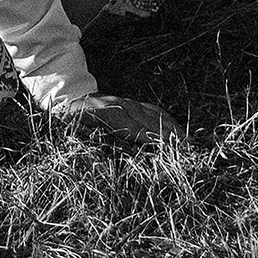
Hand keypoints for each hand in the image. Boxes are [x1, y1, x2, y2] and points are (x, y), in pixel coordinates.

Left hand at [63, 91, 177, 147]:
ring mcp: (127, 102)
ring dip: (172, 128)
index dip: (149, 136)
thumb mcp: (76, 132)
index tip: (165, 147)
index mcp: (105, 112)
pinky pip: (153, 110)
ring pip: (154, 114)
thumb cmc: (71, 122)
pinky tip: (178, 131)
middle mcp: (120, 104)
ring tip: (189, 145)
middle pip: (148, 119)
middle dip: (167, 135)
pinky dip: (168, 121)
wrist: (67, 100)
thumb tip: (117, 158)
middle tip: (186, 152)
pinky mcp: (132, 103)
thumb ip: (94, 143)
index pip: (131, 125)